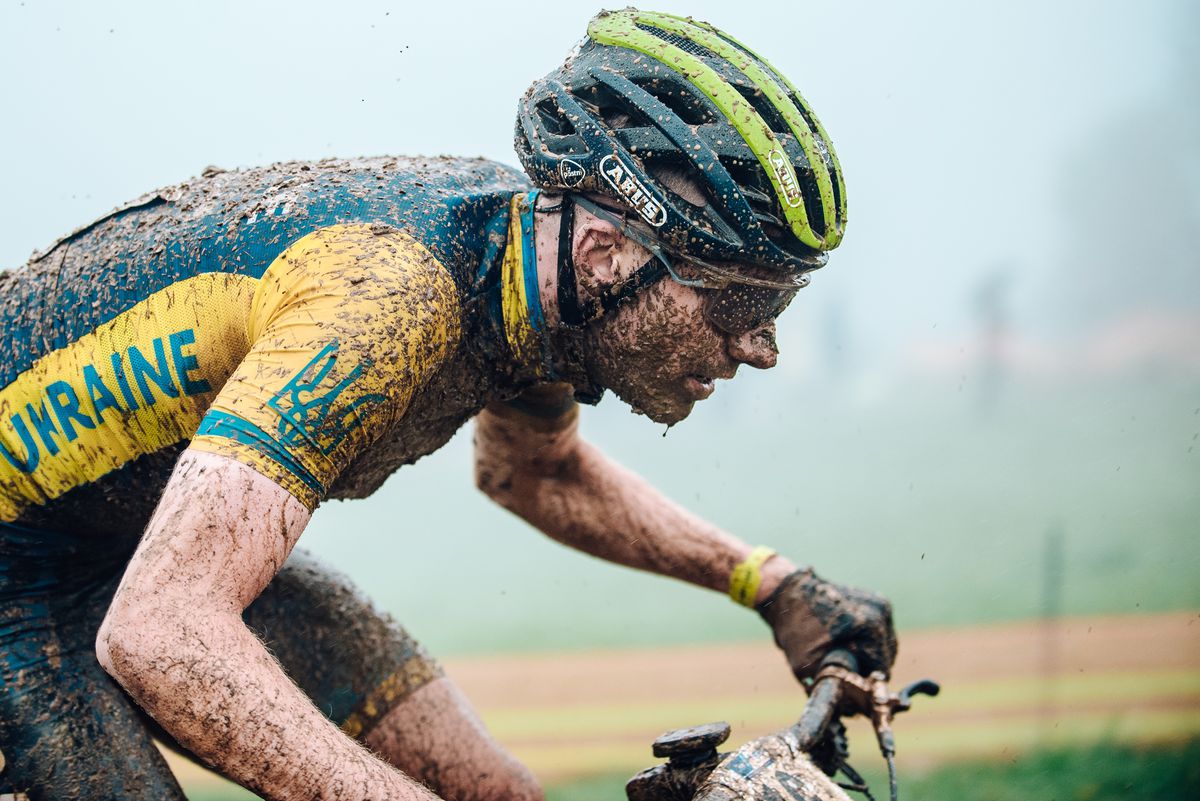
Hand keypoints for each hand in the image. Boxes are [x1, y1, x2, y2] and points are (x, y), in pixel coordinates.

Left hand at [756, 568, 896, 679]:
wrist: (784, 591)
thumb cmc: (794, 627)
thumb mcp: (808, 666)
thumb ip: (832, 691)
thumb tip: (852, 713)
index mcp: (871, 627)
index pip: (881, 671)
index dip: (866, 686)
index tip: (851, 690)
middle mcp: (880, 613)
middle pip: (885, 658)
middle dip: (866, 670)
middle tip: (843, 675)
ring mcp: (878, 604)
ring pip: (883, 645)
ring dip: (866, 656)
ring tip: (841, 656)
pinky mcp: (873, 600)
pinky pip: (877, 632)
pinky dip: (864, 641)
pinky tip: (844, 641)